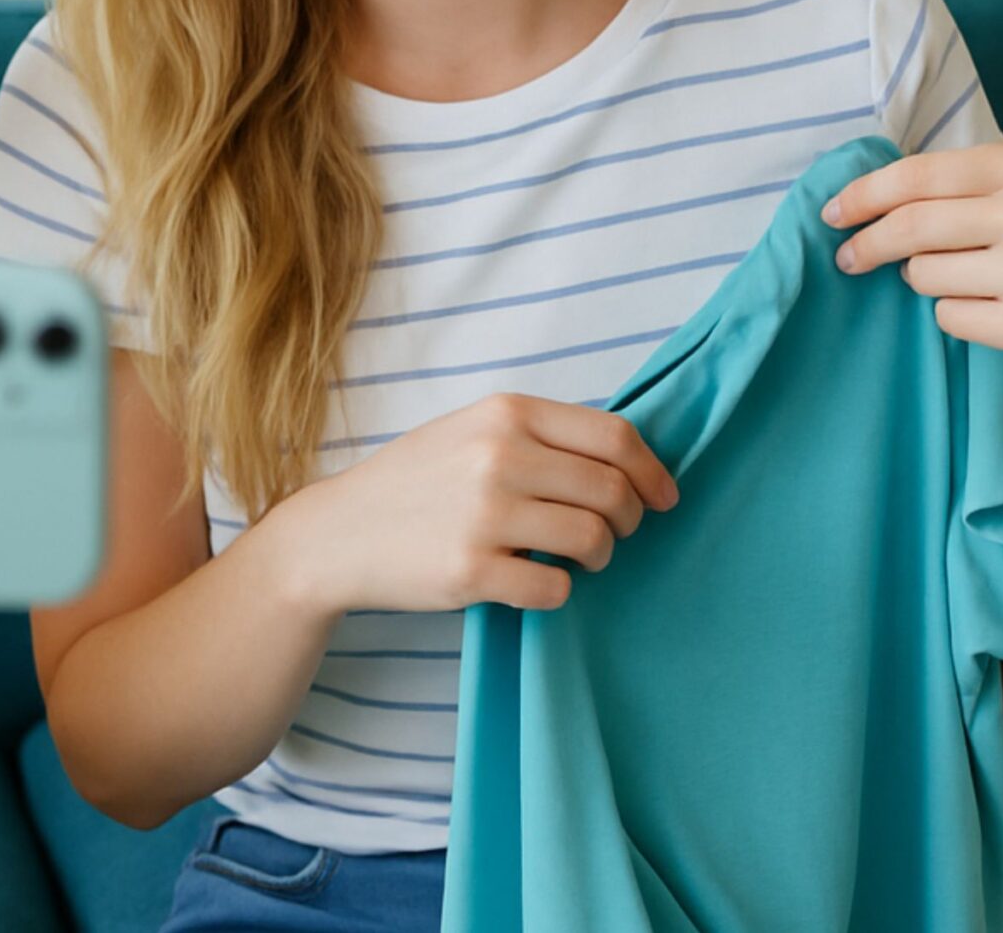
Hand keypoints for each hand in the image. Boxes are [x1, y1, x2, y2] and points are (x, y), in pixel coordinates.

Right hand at [276, 393, 677, 615]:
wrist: (338, 533)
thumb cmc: (415, 482)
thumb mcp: (471, 431)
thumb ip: (539, 435)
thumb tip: (627, 462)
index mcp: (505, 413)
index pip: (615, 435)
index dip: (652, 471)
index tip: (663, 498)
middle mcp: (498, 456)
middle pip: (613, 491)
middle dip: (630, 521)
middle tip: (614, 536)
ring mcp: (484, 514)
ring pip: (593, 540)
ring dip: (599, 557)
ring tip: (575, 560)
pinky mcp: (471, 570)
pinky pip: (556, 588)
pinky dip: (558, 590)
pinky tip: (533, 581)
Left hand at [825, 143, 1002, 398]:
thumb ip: (970, 185)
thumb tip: (870, 191)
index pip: (920, 174)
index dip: (865, 194)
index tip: (832, 212)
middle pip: (911, 226)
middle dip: (867, 244)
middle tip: (847, 259)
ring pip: (925, 274)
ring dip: (927, 282)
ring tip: (975, 284)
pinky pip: (949, 316)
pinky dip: (957, 315)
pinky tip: (997, 314)